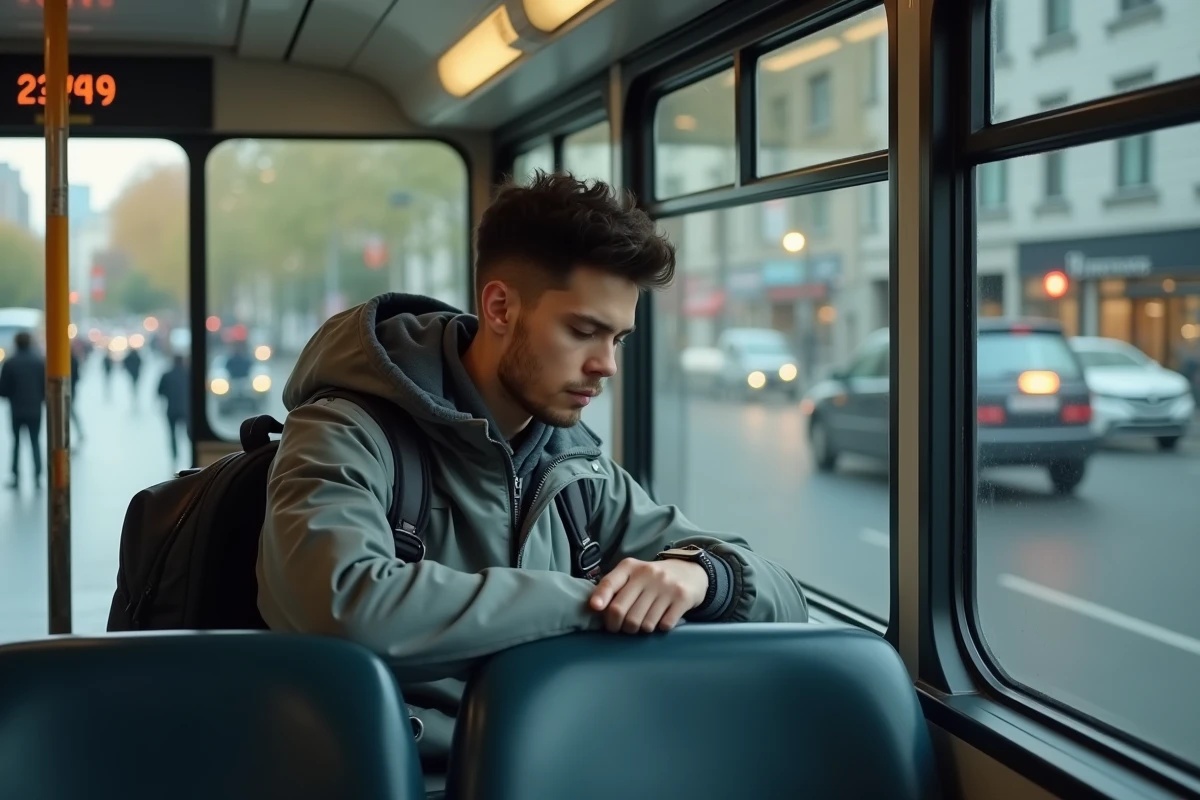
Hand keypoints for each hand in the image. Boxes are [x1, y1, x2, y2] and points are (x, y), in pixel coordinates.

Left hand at [588, 558, 708, 633]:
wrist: (691, 572)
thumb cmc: (653, 579)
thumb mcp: (633, 575)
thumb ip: (615, 588)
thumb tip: (596, 608)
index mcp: (630, 567)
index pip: (609, 583)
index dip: (600, 598)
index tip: (596, 609)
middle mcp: (647, 573)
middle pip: (621, 611)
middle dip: (618, 626)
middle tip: (622, 628)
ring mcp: (666, 585)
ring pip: (642, 623)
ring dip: (640, 629)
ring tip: (644, 622)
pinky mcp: (682, 597)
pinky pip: (663, 625)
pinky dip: (659, 628)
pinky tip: (661, 620)